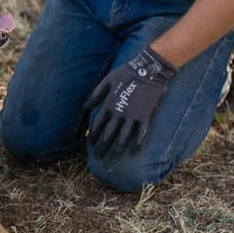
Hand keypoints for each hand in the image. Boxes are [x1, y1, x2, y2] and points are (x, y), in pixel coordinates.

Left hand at [84, 45, 177, 160]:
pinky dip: (137, 144)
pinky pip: (141, 134)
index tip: (90, 145)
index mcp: (109, 105)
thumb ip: (95, 95)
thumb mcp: (106, 81)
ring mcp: (133, 116)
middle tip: (98, 159)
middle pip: (108, 136)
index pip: (97, 126)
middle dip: (102, 149)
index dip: (93, 137)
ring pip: (122, 139)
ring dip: (116, 152)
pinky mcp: (146, 117)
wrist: (149, 70)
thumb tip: (85, 107)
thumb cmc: (126, 73)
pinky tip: (132, 153)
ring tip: (111, 162)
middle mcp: (119, 114)